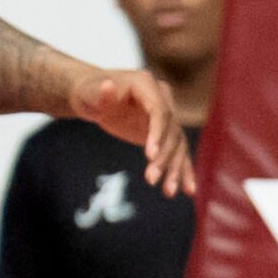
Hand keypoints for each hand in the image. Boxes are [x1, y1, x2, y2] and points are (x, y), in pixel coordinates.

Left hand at [68, 66, 194, 195]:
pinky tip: (189, 190)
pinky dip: (182, 171)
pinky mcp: (166, 132)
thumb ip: (101, 94)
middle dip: (163, 157)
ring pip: (178, 145)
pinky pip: (178, 152)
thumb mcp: (89, 94)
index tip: (150, 157)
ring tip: (169, 192)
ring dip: (175, 170)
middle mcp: (163, 98)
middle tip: (151, 179)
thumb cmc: (88, 93)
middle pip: (171, 132)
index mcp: (147, 85)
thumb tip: (108, 86)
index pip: (160, 112)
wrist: (94, 96)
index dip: (158, 134)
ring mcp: (167, 116)